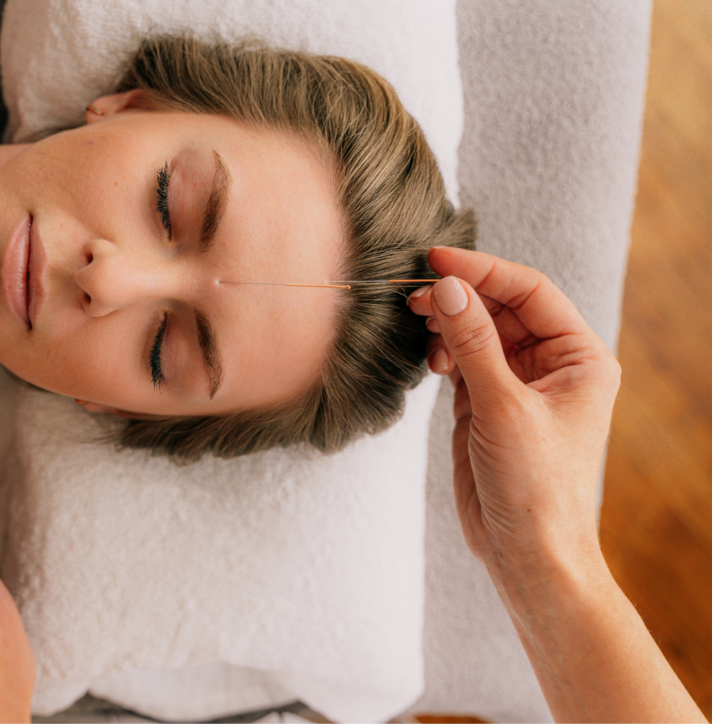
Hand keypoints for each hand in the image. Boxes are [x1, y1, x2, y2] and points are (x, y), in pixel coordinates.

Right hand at [407, 247, 620, 574]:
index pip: (530, 292)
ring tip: (418, 323)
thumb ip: (474, 344)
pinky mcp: (486, 404)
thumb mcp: (503, 407)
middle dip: (460, 297)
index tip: (438, 261)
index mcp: (579, 358)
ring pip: (477, 331)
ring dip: (448, 323)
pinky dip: (442, 352)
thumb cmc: (536, 487)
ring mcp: (516, 384)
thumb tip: (448, 289)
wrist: (527, 552)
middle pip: (501, 307)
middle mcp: (551, 365)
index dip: (484, 271)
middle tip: (416, 295)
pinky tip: (429, 357)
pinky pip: (462, 359)